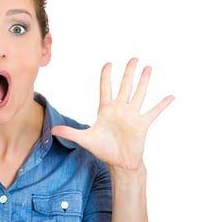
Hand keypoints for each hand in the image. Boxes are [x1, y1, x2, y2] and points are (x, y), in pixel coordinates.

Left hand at [52, 58, 173, 171]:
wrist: (119, 163)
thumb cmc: (103, 150)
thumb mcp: (85, 140)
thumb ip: (70, 133)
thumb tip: (51, 131)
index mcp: (106, 110)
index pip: (105, 88)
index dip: (106, 76)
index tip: (109, 63)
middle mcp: (120, 109)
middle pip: (125, 86)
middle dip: (129, 72)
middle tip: (134, 58)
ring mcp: (132, 116)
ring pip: (139, 94)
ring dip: (144, 81)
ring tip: (149, 68)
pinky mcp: (142, 125)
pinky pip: (154, 112)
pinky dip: (162, 104)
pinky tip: (171, 96)